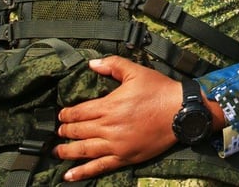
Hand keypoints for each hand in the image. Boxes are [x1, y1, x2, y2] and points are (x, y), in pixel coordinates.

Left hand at [54, 56, 222, 181]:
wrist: (182, 112)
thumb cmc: (160, 91)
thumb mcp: (136, 72)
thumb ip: (113, 65)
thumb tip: (92, 63)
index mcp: (109, 105)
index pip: (79, 112)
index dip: (67, 114)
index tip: (61, 115)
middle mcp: (109, 127)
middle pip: (78, 131)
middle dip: (65, 131)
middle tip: (59, 131)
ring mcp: (116, 145)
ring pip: (84, 150)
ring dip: (67, 151)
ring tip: (57, 151)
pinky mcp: (125, 157)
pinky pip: (99, 167)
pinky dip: (82, 172)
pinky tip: (69, 176)